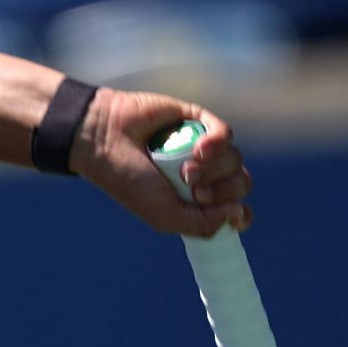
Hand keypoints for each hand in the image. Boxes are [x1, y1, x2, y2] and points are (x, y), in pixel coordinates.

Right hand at [71, 87, 252, 237]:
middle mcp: (204, 176)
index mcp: (195, 202)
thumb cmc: (129, 182)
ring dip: (213, 168)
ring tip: (184, 168)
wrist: (107, 142)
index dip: (240, 214)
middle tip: (192, 188)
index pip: (235, 210)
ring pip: (235, 160)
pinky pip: (226, 134)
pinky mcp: (199, 121)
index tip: (234, 213)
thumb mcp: (164, 217)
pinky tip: (198, 149)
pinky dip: (217, 143)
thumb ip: (202, 225)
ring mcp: (204, 149)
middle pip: (240, 185)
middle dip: (221, 190)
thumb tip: (237, 212)